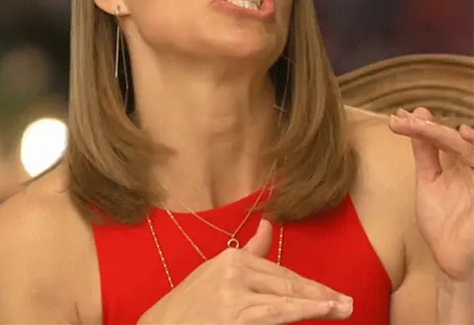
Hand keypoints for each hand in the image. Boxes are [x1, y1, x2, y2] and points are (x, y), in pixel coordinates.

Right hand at [139, 219, 352, 323]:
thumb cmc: (192, 301)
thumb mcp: (219, 269)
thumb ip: (250, 249)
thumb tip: (268, 224)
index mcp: (233, 259)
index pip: (280, 272)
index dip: (307, 283)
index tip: (330, 292)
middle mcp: (236, 272)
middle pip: (286, 284)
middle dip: (319, 294)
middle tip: (346, 302)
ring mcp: (236, 296)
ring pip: (285, 300)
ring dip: (317, 304)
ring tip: (341, 308)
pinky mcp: (236, 318)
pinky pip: (274, 315)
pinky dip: (299, 311)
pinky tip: (316, 311)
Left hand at [388, 107, 473, 280]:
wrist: (450, 259)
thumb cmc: (443, 221)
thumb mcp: (429, 180)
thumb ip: (425, 152)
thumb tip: (414, 117)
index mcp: (464, 164)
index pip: (444, 138)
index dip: (421, 126)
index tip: (396, 118)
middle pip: (458, 139)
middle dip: (429, 128)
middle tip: (403, 121)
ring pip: (472, 149)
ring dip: (446, 135)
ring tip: (423, 125)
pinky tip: (463, 138)